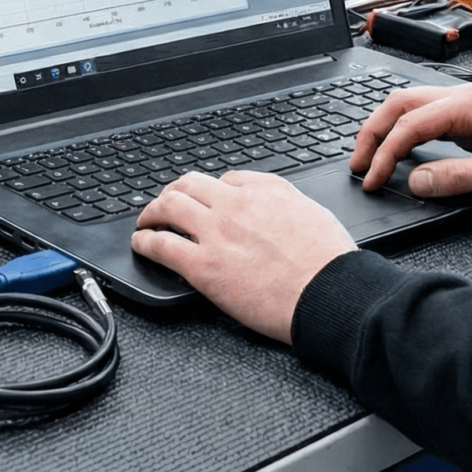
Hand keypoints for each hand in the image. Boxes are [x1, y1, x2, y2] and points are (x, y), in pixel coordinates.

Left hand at [131, 170, 356, 343]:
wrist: (330, 292)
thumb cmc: (329, 261)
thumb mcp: (313, 211)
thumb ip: (286, 201)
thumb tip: (272, 200)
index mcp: (264, 191)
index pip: (224, 179)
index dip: (210, 191)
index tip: (205, 201)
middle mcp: (235, 206)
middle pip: (188, 185)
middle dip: (171, 192)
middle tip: (164, 203)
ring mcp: (216, 234)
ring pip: (168, 207)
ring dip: (151, 212)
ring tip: (146, 221)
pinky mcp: (203, 266)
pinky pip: (161, 245)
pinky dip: (145, 241)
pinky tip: (141, 244)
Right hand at [350, 83, 471, 201]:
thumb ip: (455, 179)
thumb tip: (414, 181)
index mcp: (471, 104)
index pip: (411, 123)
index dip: (385, 152)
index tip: (371, 177)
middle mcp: (465, 97)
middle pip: (400, 104)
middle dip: (373, 133)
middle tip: (357, 163)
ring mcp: (467, 105)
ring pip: (410, 108)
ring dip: (386, 130)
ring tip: (368, 157)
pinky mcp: (470, 118)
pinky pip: (426, 118)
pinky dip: (404, 133)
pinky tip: (397, 150)